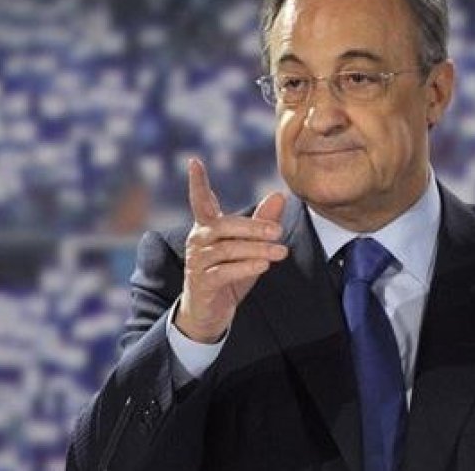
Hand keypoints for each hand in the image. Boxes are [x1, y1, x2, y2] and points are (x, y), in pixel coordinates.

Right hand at [177, 158, 287, 342]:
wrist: (211, 313)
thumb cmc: (230, 274)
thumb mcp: (250, 247)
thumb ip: (263, 222)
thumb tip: (278, 195)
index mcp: (207, 227)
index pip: (200, 201)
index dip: (197, 183)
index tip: (194, 162)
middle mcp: (198, 240)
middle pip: (224, 226)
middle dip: (254, 227)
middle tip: (280, 230)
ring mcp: (197, 262)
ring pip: (228, 249)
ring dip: (257, 250)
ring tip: (281, 252)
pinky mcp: (202, 282)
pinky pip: (225, 271)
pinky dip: (246, 267)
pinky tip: (264, 266)